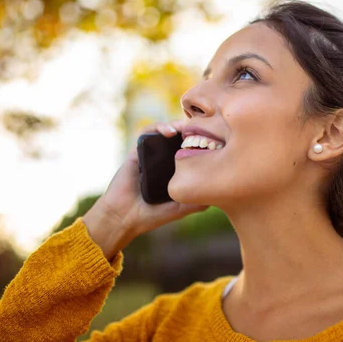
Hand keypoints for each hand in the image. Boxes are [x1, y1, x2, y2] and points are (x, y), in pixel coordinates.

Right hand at [83, 120, 207, 258]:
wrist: (123, 217)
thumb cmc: (151, 215)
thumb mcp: (180, 209)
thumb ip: (197, 202)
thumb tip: (219, 192)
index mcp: (177, 170)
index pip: (192, 149)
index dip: (203, 142)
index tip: (216, 141)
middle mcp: (165, 159)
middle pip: (182, 136)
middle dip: (193, 129)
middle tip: (204, 129)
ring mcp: (151, 153)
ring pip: (167, 130)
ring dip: (178, 124)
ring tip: (188, 127)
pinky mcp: (138, 150)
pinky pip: (148, 131)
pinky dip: (159, 127)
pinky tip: (170, 132)